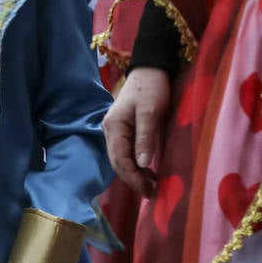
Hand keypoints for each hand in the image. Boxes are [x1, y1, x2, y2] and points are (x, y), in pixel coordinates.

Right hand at [102, 67, 170, 196]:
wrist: (150, 69)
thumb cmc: (151, 88)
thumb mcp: (150, 112)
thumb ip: (145, 138)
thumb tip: (141, 164)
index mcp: (113, 127)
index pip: (119, 160)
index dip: (132, 178)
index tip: (148, 190)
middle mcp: (110, 131)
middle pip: (118, 163)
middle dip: (133, 180)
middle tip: (151, 193)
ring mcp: (116, 131)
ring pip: (122, 159)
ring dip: (134, 174)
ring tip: (151, 186)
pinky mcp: (125, 131)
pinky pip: (127, 153)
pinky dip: (136, 165)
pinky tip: (148, 172)